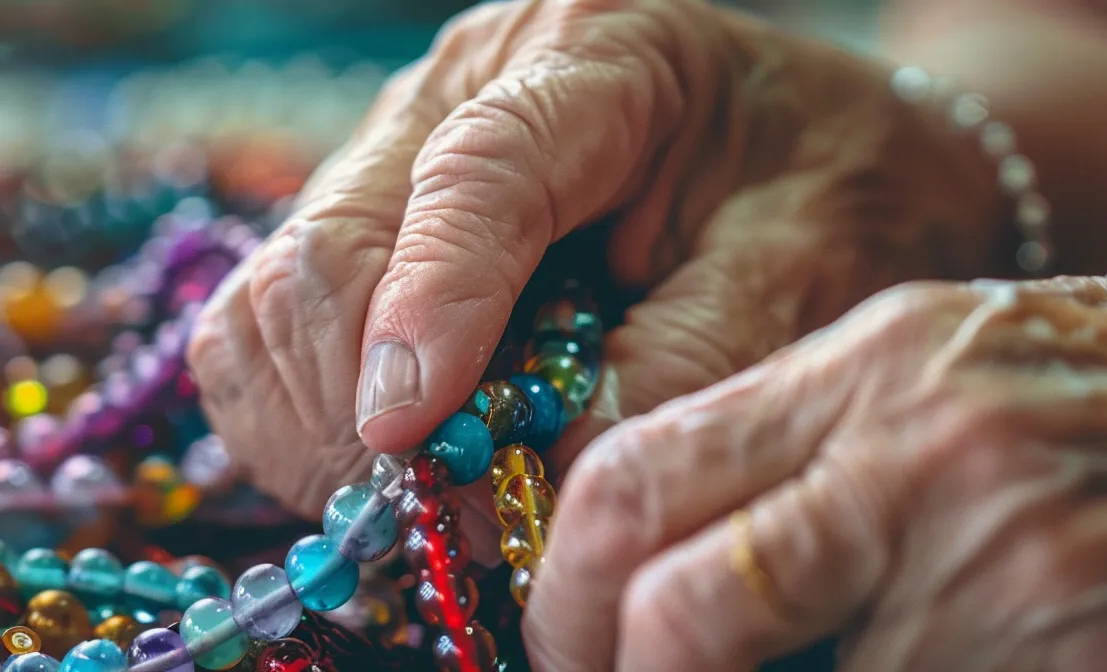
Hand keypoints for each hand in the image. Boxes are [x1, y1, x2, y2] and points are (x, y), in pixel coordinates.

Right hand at [186, 0, 1005, 519]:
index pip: (477, 172)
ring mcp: (399, 155)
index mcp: (594, 57)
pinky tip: (400, 464)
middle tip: (449, 517)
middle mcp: (464, 88)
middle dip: (358, 405)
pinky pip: (270, 333)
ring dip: (318, 425)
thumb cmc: (836, 191)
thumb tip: (549, 481)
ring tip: (430, 498)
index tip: (410, 432)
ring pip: (273, 298)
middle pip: (332, 244)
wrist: (834, 152)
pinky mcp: (370, 225)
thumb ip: (690, 360)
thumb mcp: (808, 268)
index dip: (432, 305)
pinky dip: (303, 420)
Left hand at [528, 262, 1106, 670]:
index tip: (559, 648)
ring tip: (854, 652)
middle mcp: (929, 461)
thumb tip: (640, 569)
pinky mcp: (1096, 659)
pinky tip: (951, 664)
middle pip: (689, 614)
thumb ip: (787, 450)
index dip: (565, 595)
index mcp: (868, 369)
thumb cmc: (1092, 395)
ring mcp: (1016, 571)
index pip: (635, 479)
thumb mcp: (927, 369)